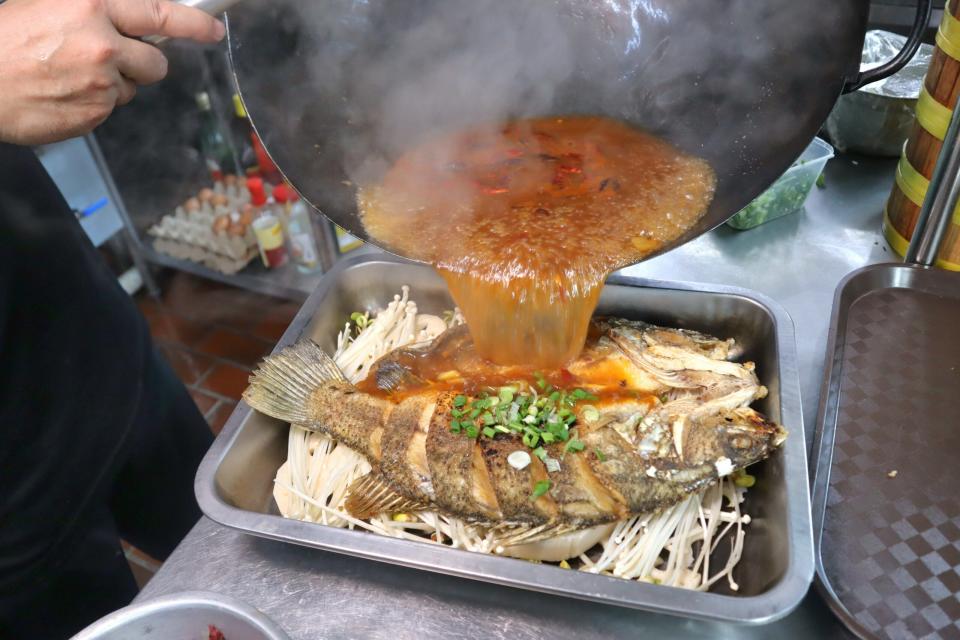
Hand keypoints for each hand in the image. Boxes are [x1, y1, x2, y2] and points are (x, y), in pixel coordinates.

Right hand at [0, 0, 224, 144]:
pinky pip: (109, 109)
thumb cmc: (3, 40)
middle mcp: (104, 46)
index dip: (194, 23)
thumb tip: (133, 24)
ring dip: (112, 84)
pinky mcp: (94, 116)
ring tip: (68, 75)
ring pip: (131, 89)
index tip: (213, 29)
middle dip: (141, 64)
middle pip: (155, 63)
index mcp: (91, 7)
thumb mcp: (49, 7)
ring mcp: (101, 85)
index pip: (160, 12)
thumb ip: (96, 15)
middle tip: (110, 60)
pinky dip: (93, 104)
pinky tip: (62, 93)